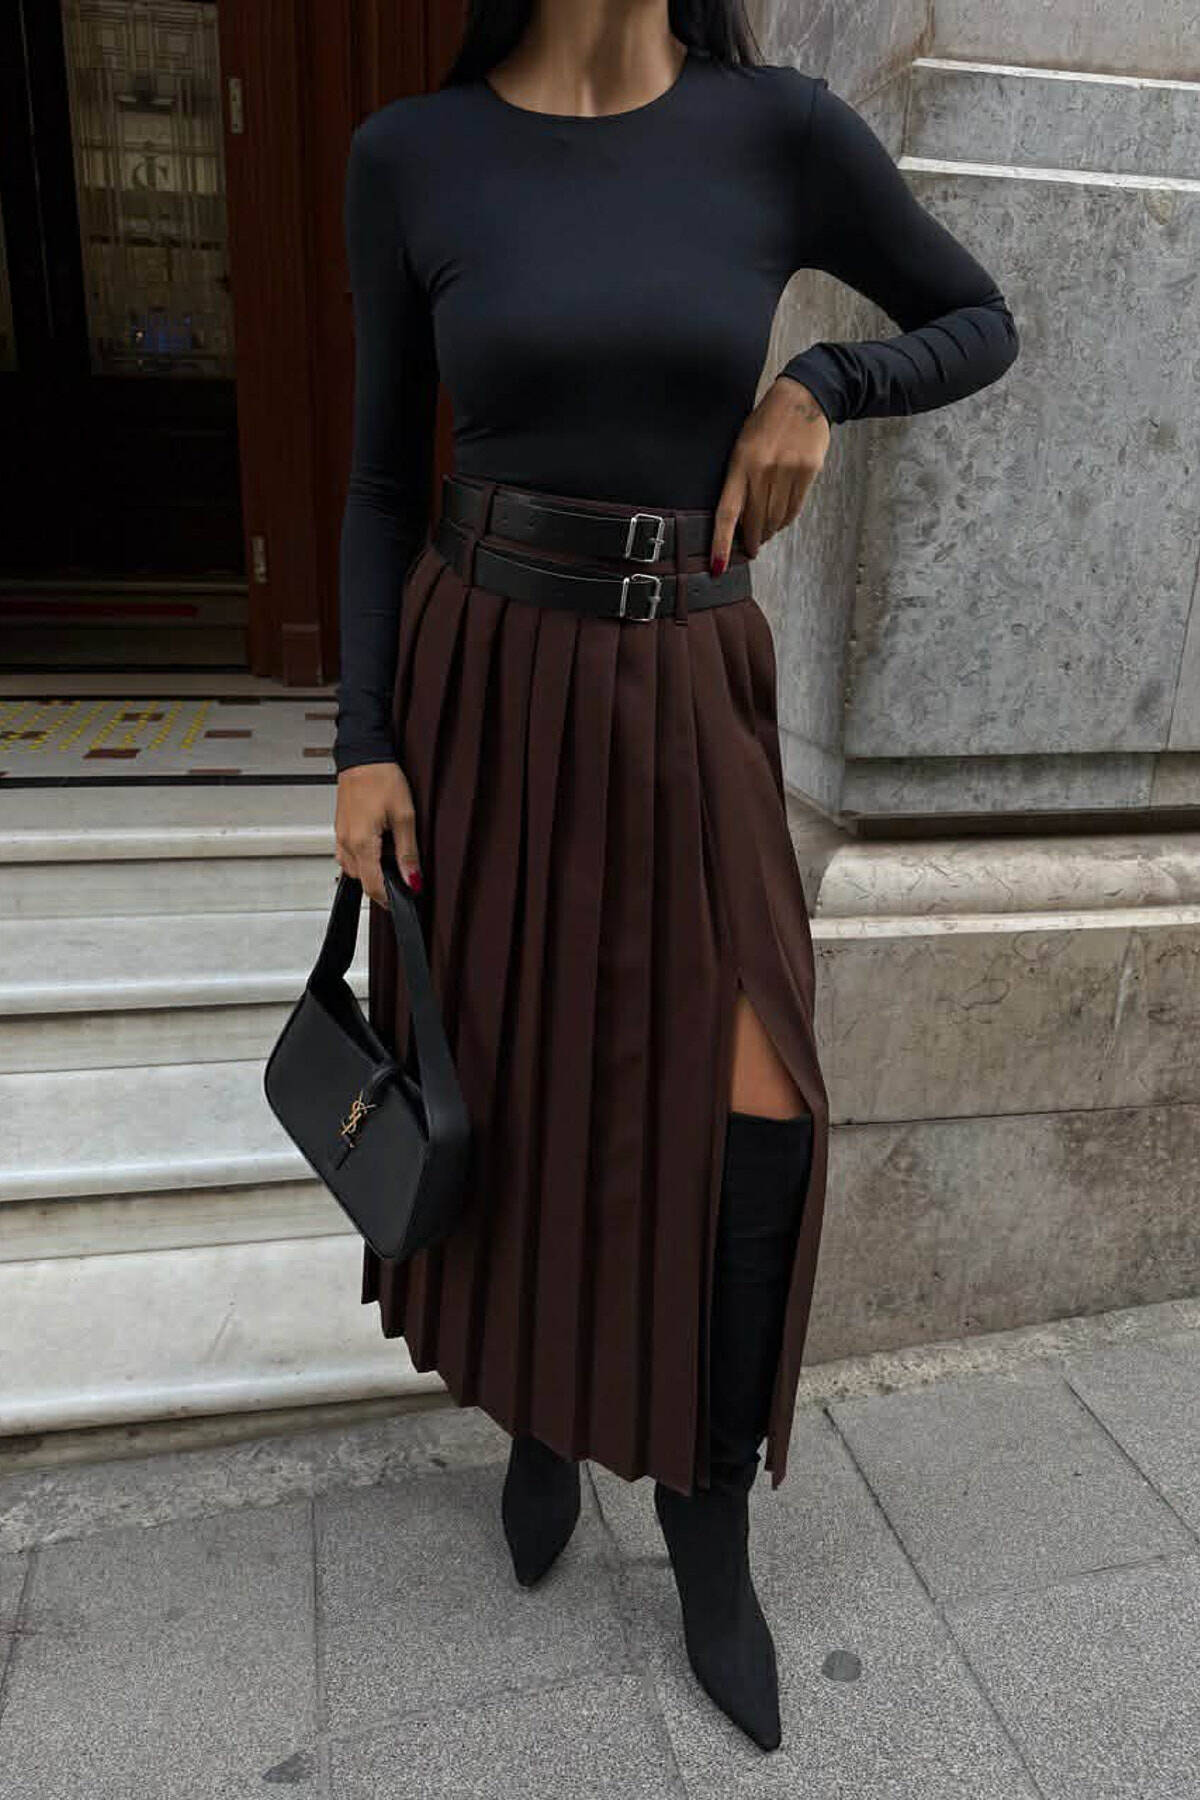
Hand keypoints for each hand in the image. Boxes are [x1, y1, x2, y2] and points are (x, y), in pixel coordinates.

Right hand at [334, 761, 421, 907]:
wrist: (363, 756)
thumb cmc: (382, 778)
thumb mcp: (405, 816)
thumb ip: (408, 853)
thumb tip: (412, 880)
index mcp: (361, 843)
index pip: (372, 886)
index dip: (389, 898)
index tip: (404, 899)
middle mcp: (346, 843)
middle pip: (362, 881)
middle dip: (382, 884)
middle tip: (403, 876)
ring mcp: (340, 837)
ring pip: (354, 870)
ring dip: (372, 871)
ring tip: (391, 857)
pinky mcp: (340, 830)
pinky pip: (348, 856)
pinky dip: (363, 859)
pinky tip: (377, 846)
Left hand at [709, 377, 831, 571]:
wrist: (805, 398)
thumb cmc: (767, 423)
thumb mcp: (743, 445)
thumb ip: (739, 479)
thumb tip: (738, 520)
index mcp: (741, 463)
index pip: (727, 512)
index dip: (721, 543)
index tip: (718, 566)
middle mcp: (763, 470)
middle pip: (754, 522)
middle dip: (749, 542)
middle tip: (748, 549)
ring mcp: (787, 472)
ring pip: (775, 519)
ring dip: (767, 532)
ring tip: (764, 534)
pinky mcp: (807, 473)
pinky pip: (793, 509)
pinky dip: (784, 520)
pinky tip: (779, 521)